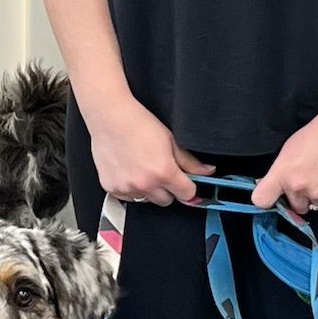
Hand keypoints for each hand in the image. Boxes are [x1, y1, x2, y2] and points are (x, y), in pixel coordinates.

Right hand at [89, 94, 207, 207]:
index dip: (187, 187)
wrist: (110, 117)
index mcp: (164, 172)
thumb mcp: (170, 140)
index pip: (187, 194)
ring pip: (146, 200)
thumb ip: (190, 161)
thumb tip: (207, 171)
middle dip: (167, 189)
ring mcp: (127, 188)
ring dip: (148, 190)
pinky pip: (127, 198)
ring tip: (141, 169)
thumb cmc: (139, 124)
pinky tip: (128, 171)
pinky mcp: (112, 188)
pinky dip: (130, 188)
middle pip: (166, 201)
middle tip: (159, 171)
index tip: (183, 181)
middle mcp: (146, 184)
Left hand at [253, 98, 317, 214]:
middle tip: (313, 179)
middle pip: (295, 206)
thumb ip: (281, 171)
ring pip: (316, 206)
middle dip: (302, 197)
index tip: (275, 197)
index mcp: (282, 173)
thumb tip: (275, 185)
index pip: (261, 200)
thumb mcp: (290, 148)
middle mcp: (298, 186)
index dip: (268, 200)